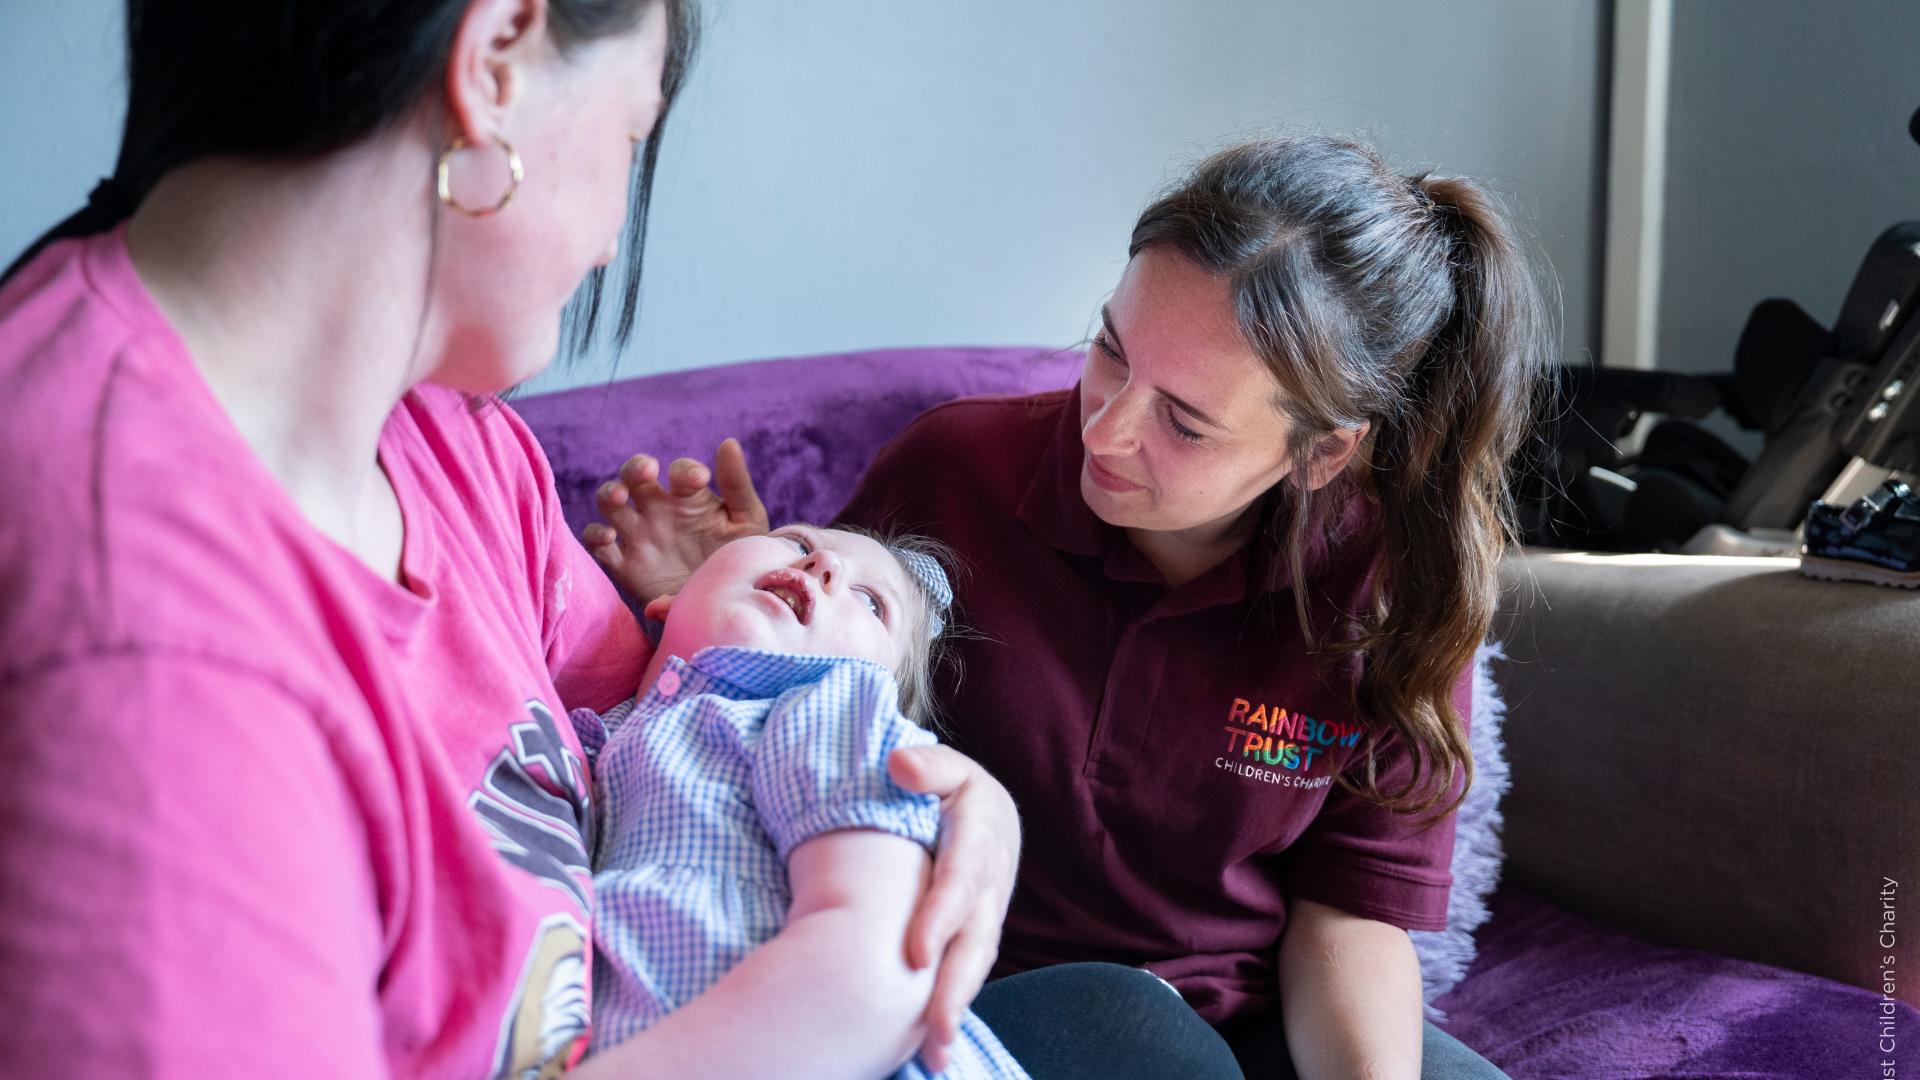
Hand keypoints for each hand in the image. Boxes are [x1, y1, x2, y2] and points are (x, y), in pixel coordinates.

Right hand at [581, 438, 769, 603]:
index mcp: (689, 498)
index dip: (685, 471)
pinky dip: (595, 536)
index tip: (699, 480)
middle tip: (647, 470)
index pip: (680, 472)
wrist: (724, 607)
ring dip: (608, 493)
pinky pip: (599, 546)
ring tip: (619, 497)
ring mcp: (639, 536)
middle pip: (634, 476)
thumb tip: (728, 442)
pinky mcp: (625, 566)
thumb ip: (737, 484)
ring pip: (610, 503)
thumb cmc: (738, 559)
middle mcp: (659, 511)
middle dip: (635, 468)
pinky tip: (609, 536)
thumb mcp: (746, 521)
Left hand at [886, 744, 1020, 1073]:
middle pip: (974, 939)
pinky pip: (967, 974)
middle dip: (955, 985)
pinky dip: (952, 1009)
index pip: (960, 882)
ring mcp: (987, 915)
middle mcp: (990, 885)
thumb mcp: (946, 767)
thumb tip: (899, 766)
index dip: (940, 918)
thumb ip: (927, 767)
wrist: (988, 813)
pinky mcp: (977, 937)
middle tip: (935, 1027)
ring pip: (975, 965)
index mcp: (983, 837)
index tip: (914, 954)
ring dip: (956, 1007)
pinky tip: (933, 1049)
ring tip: (936, 1050)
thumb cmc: (952, 788)